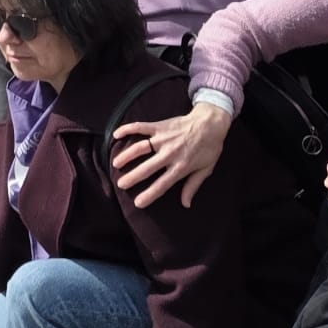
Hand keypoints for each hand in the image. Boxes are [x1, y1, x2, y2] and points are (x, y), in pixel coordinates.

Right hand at [111, 104, 229, 207]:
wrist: (211, 123)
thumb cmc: (209, 147)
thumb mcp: (206, 169)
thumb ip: (193, 186)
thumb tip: (186, 204)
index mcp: (181, 167)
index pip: (162, 184)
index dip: (149, 195)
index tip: (137, 203)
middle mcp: (169, 154)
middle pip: (146, 168)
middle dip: (132, 177)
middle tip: (120, 184)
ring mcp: (163, 139)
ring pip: (139, 148)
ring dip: (126, 156)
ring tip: (116, 164)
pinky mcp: (159, 126)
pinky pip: (140, 127)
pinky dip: (127, 129)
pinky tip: (116, 135)